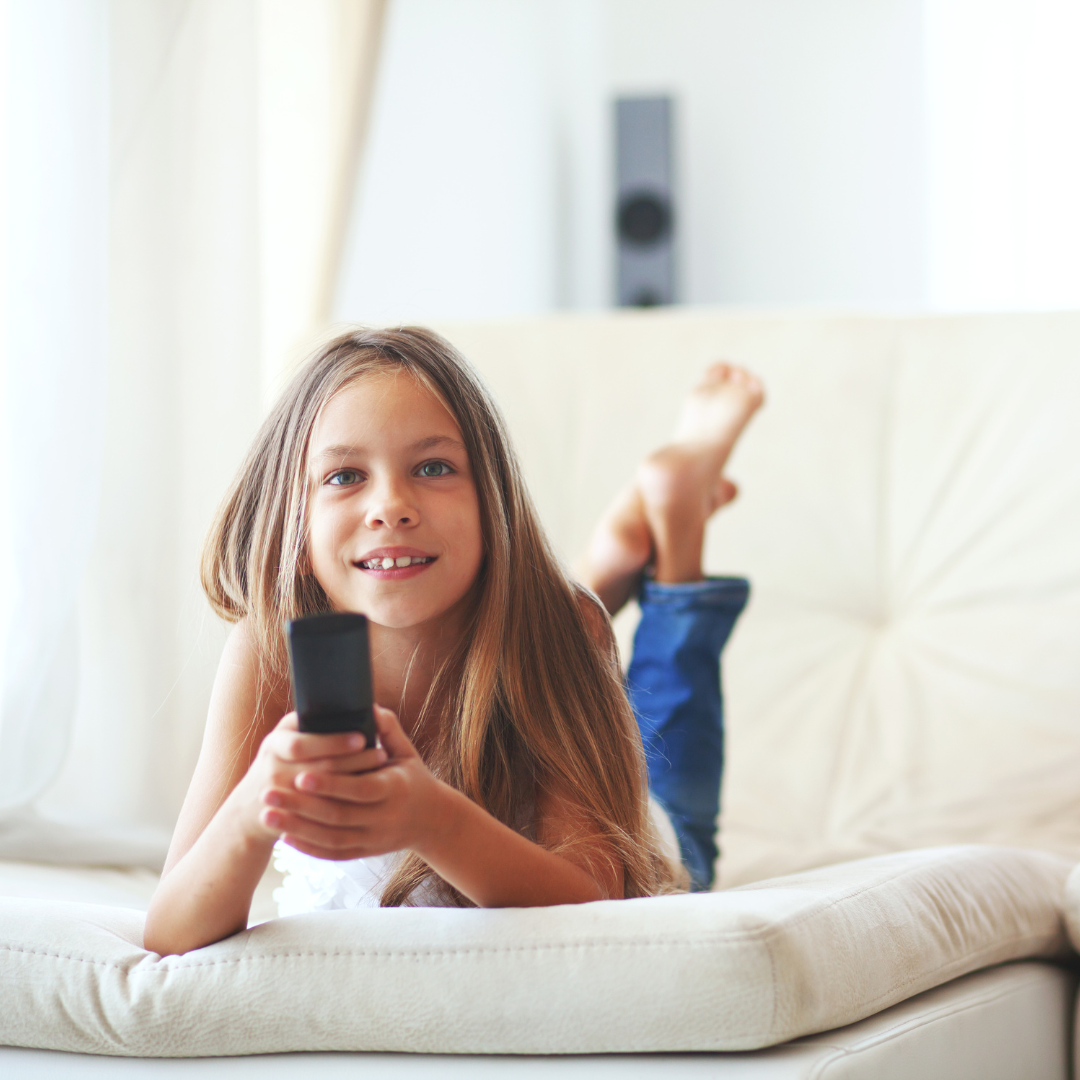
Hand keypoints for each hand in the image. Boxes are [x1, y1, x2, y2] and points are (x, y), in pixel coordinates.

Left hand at [260, 705, 447, 860]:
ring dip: (296, 827)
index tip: (300, 775)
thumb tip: (367, 706)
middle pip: (338, 815)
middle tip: (266, 792)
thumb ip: (388, 729)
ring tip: (266, 815)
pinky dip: (308, 847)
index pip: (360, 788)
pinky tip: (284, 836)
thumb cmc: (414, 777)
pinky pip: (333, 853)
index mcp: (395, 788)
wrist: (432, 820)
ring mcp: (374, 838)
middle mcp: (384, 817)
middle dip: (300, 806)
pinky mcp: (365, 852)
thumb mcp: (407, 752)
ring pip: (330, 838)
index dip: (330, 784)